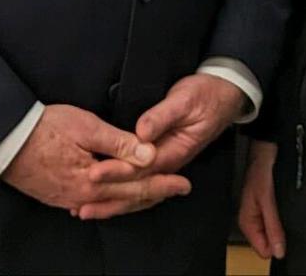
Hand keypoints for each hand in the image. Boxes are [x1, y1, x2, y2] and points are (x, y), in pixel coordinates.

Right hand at [1, 105, 188, 217]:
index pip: (137, 184)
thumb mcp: (86, 127)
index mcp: (95, 180)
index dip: (162, 182)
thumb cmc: (45, 128)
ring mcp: (70, 198)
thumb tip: (149, 155)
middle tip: (179, 189)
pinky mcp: (58, 196)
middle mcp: (84, 195)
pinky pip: (92, 203)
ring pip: (111, 203)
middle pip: (127, 198)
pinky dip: (109, 202)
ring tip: (154, 194)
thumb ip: (119, 143)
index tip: (183, 182)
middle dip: (155, 193)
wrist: (6, 141)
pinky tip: (113, 202)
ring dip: (134, 199)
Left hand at [74, 73, 245, 218]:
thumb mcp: (185, 100)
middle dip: (109, 197)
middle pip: (137, 187)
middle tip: (81, 206)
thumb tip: (142, 132)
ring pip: (138, 191)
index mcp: (175, 150)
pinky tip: (104, 200)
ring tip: (86, 211)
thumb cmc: (205, 95)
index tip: (94, 174)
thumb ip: (162, 116)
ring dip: (113, 203)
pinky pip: (140, 182)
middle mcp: (170, 163)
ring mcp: (166, 164)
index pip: (142, 167)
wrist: (224, 96)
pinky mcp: (161, 159)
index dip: (117, 171)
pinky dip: (122, 194)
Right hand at [238, 139, 286, 260]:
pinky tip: (286, 209)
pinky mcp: (267, 207)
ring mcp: (260, 214)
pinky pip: (276, 222)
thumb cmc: (262, 169)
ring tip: (285, 212)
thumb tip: (279, 252)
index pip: (263, 250)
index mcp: (247, 222)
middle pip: (268, 243)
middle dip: (279, 237)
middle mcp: (252, 220)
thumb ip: (273, 226)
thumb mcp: (268, 200)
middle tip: (284, 220)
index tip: (284, 236)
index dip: (276, 246)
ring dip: (281, 228)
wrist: (265, 149)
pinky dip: (283, 219)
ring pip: (273, 233)